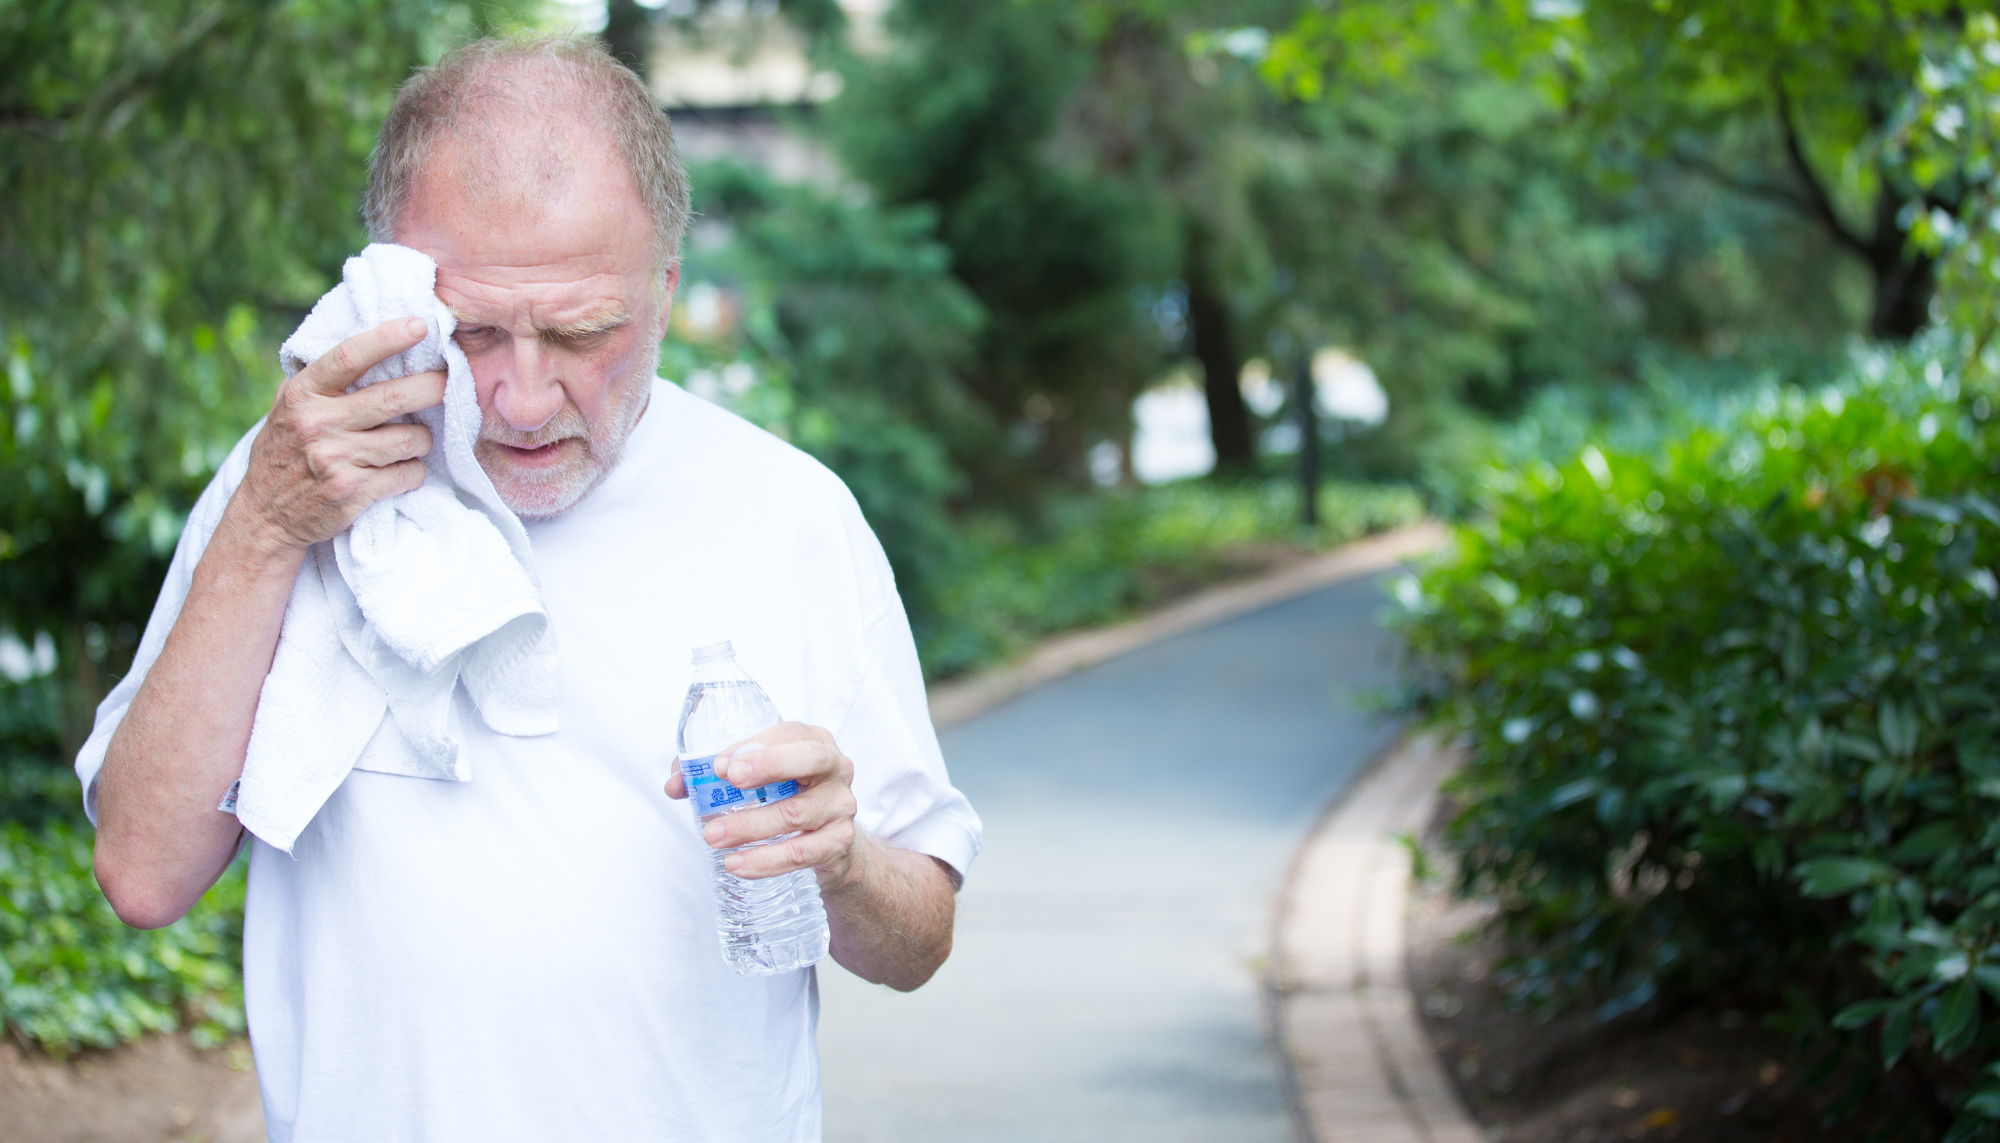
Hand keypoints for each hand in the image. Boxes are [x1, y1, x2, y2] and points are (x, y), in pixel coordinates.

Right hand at [228, 317, 445, 554]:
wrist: (265, 516)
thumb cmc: (285, 453)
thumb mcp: (288, 408)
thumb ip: (321, 381)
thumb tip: (371, 344)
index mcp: (303, 395)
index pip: (350, 357)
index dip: (387, 338)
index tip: (419, 325)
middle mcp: (318, 423)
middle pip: (394, 398)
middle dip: (432, 387)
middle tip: (448, 383)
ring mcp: (335, 459)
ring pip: (410, 439)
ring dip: (422, 440)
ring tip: (414, 440)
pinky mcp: (353, 492)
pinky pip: (408, 474)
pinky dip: (413, 472)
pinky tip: (400, 472)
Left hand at [666, 722, 861, 886]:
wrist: (830, 843)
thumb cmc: (788, 797)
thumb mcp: (760, 777)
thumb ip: (714, 775)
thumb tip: (676, 785)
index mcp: (814, 741)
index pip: (789, 733)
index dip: (756, 747)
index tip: (720, 765)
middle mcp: (836, 769)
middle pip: (811, 760)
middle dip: (769, 766)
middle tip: (729, 780)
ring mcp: (840, 807)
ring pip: (796, 814)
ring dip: (750, 826)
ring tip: (713, 836)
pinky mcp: (838, 843)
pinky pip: (801, 853)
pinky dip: (766, 861)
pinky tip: (738, 864)